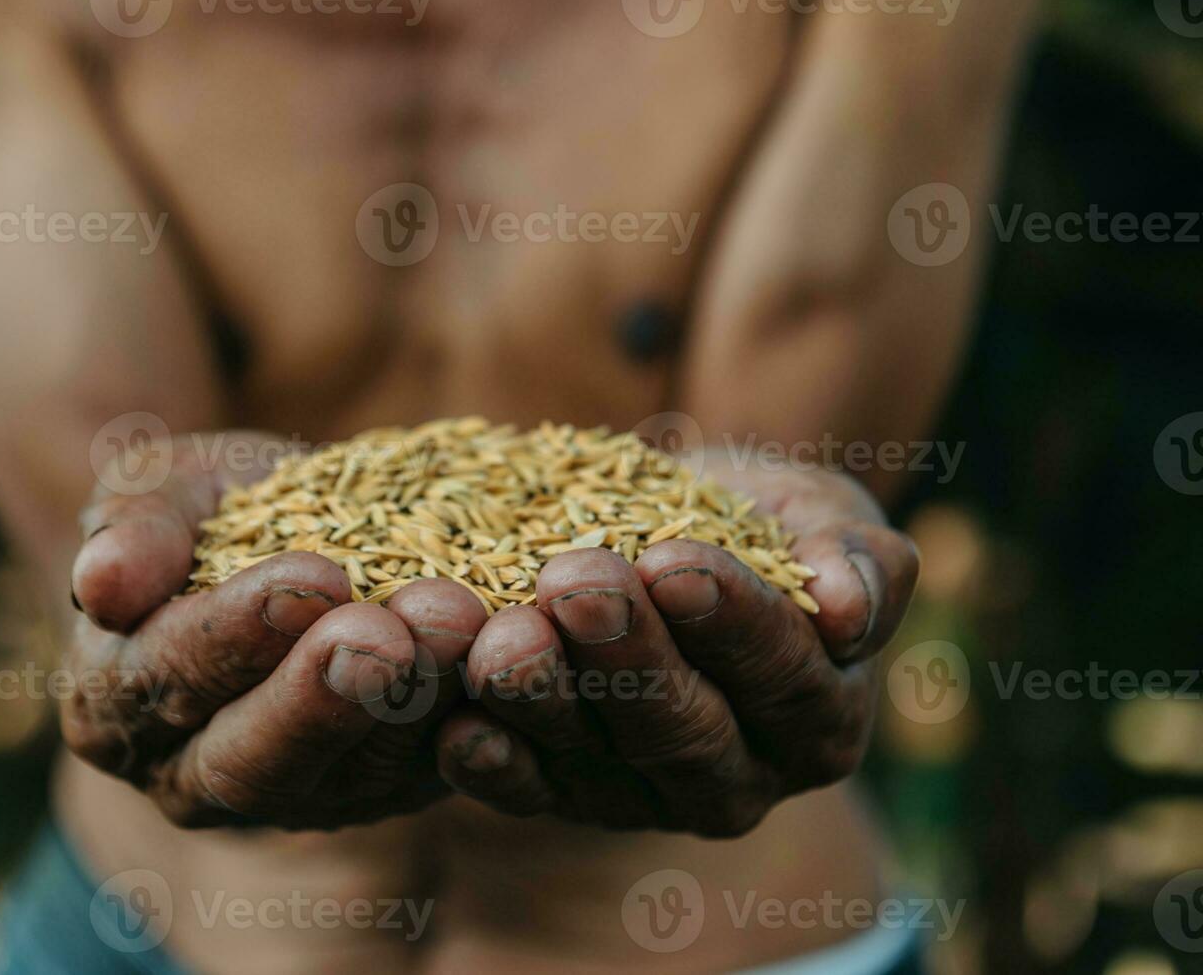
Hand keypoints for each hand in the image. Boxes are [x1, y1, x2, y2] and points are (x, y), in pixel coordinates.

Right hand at [60, 433, 490, 829]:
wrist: (290, 542)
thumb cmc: (211, 513)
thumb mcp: (165, 491)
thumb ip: (135, 527)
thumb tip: (101, 582)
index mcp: (117, 706)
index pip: (166, 679)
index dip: (237, 632)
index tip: (311, 575)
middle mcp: (196, 777)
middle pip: (255, 760)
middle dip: (325, 697)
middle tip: (386, 635)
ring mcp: (299, 797)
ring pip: (355, 776)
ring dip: (412, 703)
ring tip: (461, 624)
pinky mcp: (385, 792)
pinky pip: (428, 776)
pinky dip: (472, 724)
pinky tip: (508, 659)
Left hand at [434, 461, 917, 836]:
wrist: (662, 541)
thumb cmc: (756, 523)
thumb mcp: (820, 515)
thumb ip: (855, 556)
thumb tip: (851, 608)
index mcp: (818, 716)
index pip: (782, 673)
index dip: (731, 620)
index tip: (676, 561)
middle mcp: (737, 777)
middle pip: (683, 727)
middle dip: (625, 652)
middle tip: (575, 581)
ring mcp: (642, 797)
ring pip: (596, 762)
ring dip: (546, 701)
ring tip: (505, 638)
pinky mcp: (561, 797)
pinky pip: (527, 795)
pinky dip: (492, 767)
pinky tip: (456, 728)